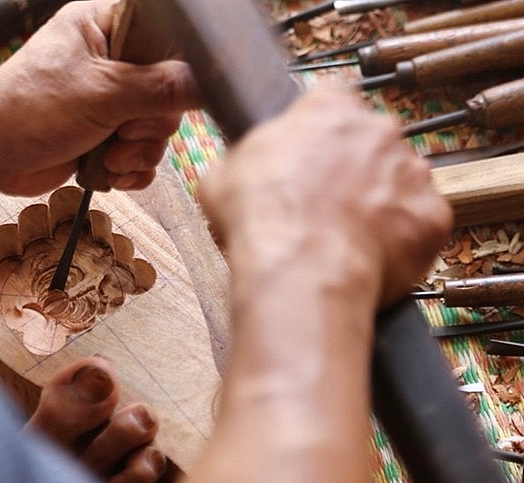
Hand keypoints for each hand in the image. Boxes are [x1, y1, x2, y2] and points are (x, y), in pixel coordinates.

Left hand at [0, 0, 199, 194]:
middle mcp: (111, 60)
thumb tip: (209, 83)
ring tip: (108, 153)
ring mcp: (109, 101)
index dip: (174, 65)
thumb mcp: (102, 93)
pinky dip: (130, 170)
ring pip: (158, 129)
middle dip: (149, 124)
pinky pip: (142, 155)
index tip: (166, 91)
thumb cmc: (26, 109)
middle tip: (120, 129)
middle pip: (169, 92)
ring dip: (138, 152)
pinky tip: (109, 170)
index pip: (166, 34)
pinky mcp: (104, 135)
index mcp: (105, 26)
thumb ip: (161, 87)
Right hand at [199, 86, 451, 307]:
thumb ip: (246, 158)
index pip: (333, 96)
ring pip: (400, 180)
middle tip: (325, 200)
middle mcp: (378, 130)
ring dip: (380, 200)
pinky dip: (401, 238)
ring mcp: (412, 171)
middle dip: (353, 166)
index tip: (311, 149)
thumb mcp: (222, 175)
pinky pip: (420, 222)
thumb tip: (240, 168)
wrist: (302, 268)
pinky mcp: (433, 215)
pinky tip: (369, 254)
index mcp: (328, 109)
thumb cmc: (263, 219)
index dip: (320, 126)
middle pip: (371, 140)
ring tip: (346, 234)